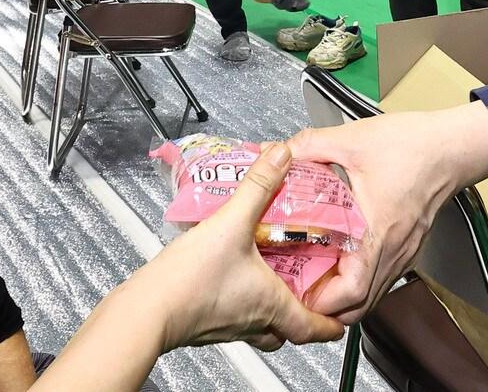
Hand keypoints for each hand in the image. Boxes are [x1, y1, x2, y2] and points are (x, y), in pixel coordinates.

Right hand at [134, 143, 345, 351]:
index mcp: (271, 304)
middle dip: (303, 317)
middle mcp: (253, 322)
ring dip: (272, 311)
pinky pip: (236, 320)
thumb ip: (259, 186)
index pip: (314, 328)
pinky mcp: (205, 325)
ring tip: (275, 284)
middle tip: (311, 297)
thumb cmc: (188, 282)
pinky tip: (236, 279)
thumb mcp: (231, 223)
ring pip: (262, 328)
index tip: (342, 319)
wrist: (144, 312)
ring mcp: (228, 328)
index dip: (332, 324)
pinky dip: (245, 304)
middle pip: (288, 331)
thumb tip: (280, 156)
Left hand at [287, 103, 487, 323]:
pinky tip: (342, 258)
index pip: (352, 292)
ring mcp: (404, 250)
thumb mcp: (353, 140)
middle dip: (327, 307)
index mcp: (378, 231)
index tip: (298, 291)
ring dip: (343, 295)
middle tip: (300, 288)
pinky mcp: (409, 244)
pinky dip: (359, 278)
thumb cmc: (415, 146)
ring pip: (372, 295)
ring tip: (316, 277)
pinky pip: (382, 276)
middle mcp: (393, 249)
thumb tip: (280, 152)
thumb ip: (310, 145)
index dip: (322, 301)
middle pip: (360, 306)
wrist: (452, 145)